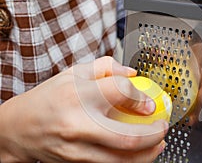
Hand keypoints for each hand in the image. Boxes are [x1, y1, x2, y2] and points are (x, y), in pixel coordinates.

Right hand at [0, 56, 167, 162]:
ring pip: (121, 160)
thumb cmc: (47, 98)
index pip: (119, 92)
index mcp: (77, 95)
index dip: (141, 97)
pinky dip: (130, 162)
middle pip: (126, 137)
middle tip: (164, 128)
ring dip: (147, 154)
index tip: (150, 103)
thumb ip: (105, 67)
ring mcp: (76, 150)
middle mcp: (77, 125)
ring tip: (159, 145)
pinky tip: (139, 154)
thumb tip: (133, 73)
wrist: (18, 128)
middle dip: (153, 135)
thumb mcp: (72, 73)